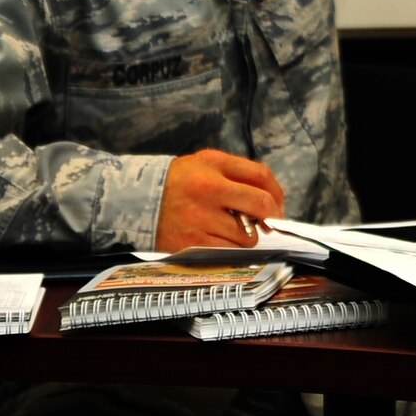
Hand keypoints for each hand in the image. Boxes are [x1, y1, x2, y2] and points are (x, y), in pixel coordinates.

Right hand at [155, 149, 285, 251]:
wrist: (137, 200)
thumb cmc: (180, 181)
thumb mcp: (208, 162)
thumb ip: (241, 173)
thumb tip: (272, 198)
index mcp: (213, 169)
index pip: (261, 177)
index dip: (277, 193)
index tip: (278, 204)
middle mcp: (207, 193)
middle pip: (260, 206)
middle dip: (271, 216)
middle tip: (267, 222)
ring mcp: (198, 221)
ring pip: (246, 235)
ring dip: (247, 236)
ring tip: (232, 229)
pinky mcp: (190, 245)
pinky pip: (227, 252)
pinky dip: (231, 249)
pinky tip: (221, 240)